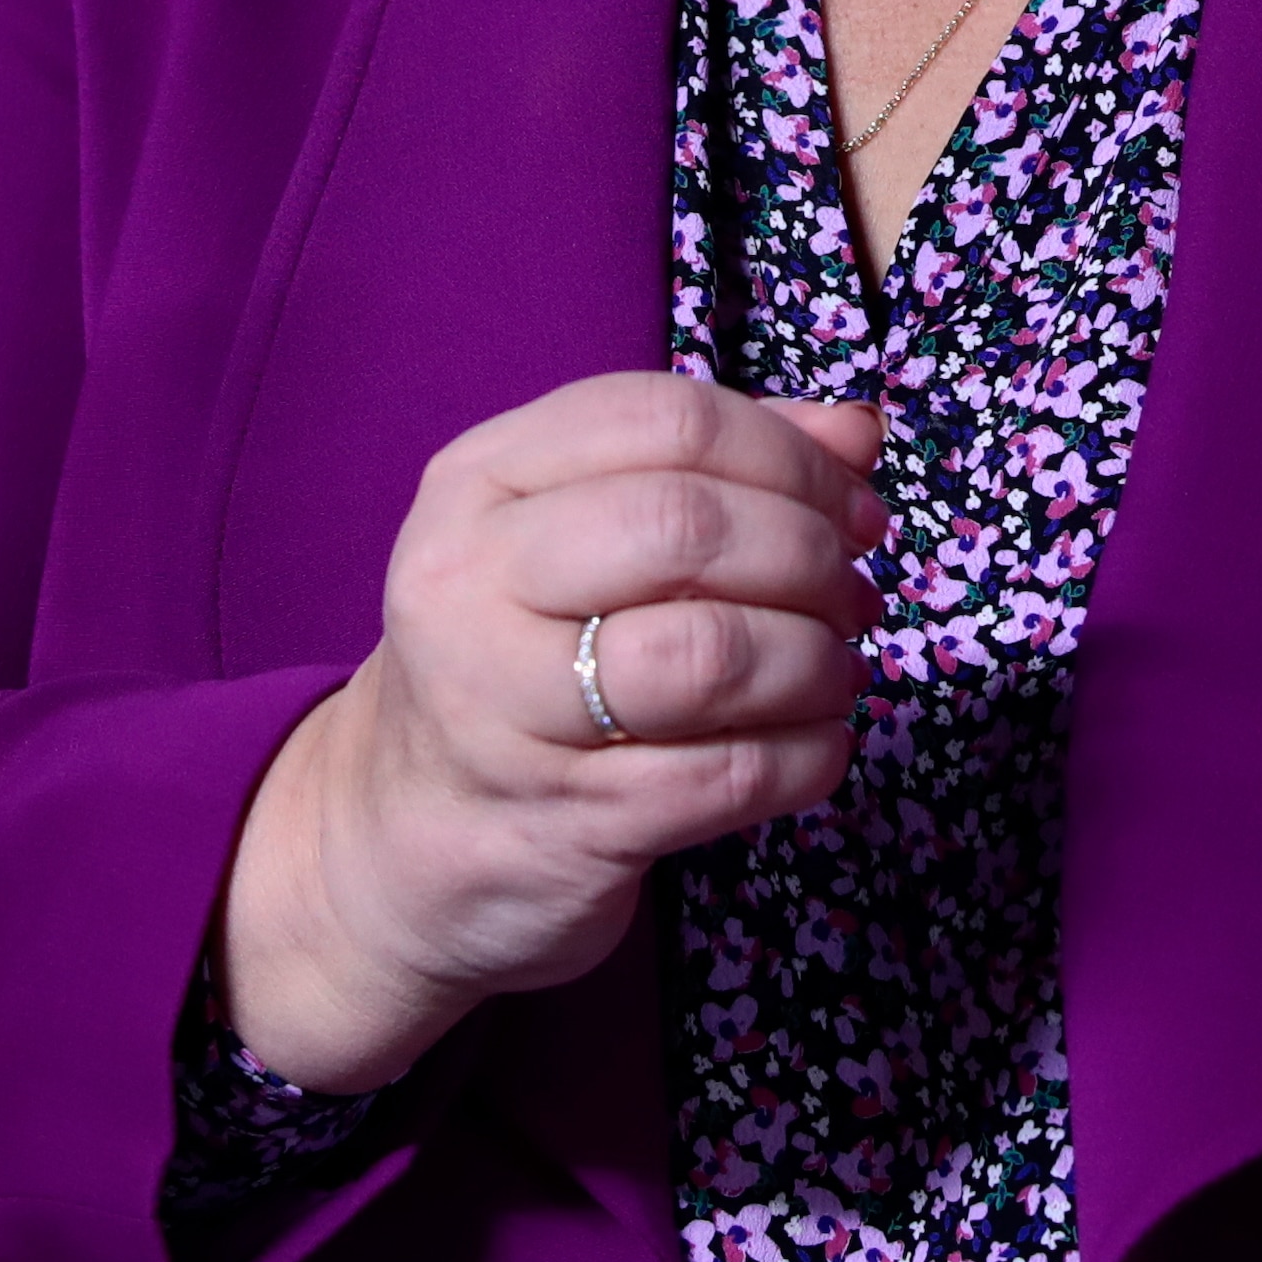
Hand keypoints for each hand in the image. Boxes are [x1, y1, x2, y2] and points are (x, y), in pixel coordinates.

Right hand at [218, 373, 886, 1093]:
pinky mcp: (561, 822)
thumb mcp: (585, 534)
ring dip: (816, 661)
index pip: (666, 420)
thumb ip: (721, 468)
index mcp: (479, 482)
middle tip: (853, 596)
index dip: (792, 456)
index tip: (855, 508)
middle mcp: (469, 583)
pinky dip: (808, 755)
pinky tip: (819, 744)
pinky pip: (729, 776)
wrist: (404, 840)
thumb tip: (857, 431)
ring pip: (710, 656)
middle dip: (809, 557)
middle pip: (686, 528)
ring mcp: (502, 711)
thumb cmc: (524, 658)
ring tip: (837, 671)